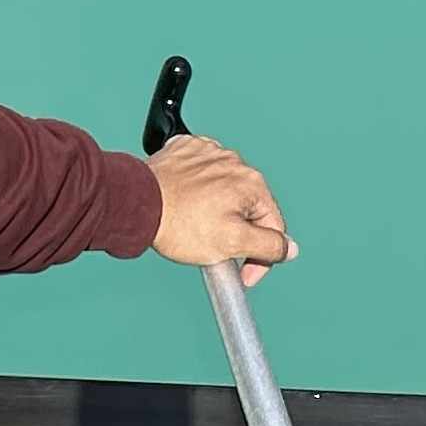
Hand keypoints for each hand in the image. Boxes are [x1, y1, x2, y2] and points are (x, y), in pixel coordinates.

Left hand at [147, 134, 296, 289]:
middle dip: (238, 232)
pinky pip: (201, 173)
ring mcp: (208, 153)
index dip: (261, 258)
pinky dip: (198, 189)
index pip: (272, 226)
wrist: (136, 204)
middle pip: (249, 207)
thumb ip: (268, 246)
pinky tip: (186, 203)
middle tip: (215, 249)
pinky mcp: (185, 151)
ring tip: (196, 226)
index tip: (243, 274)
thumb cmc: (179, 223)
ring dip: (218, 210)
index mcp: (251, 182)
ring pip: (225, 190)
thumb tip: (289, 247)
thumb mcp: (232, 244)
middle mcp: (234, 161)